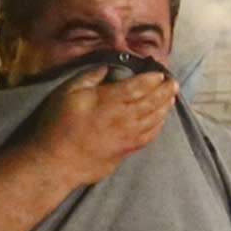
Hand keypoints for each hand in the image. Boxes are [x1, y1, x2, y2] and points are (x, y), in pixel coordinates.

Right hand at [32, 62, 178, 185]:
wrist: (57, 162)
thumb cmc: (59, 125)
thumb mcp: (67, 93)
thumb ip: (89, 77)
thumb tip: (106, 68)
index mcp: (111, 100)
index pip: (139, 86)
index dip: (152, 78)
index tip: (160, 72)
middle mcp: (125, 117)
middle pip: (152, 101)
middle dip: (165, 90)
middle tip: (174, 82)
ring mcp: (128, 136)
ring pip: (154, 119)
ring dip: (165, 107)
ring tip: (171, 98)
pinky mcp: (126, 150)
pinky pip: (149, 136)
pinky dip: (158, 127)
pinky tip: (160, 121)